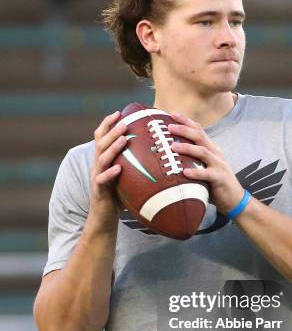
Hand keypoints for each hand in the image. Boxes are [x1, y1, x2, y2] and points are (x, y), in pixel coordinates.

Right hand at [88, 111, 126, 232]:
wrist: (104, 218)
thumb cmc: (118, 196)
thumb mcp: (126, 177)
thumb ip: (134, 165)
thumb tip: (157, 154)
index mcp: (103, 160)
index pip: (101, 137)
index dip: (108, 124)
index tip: (119, 112)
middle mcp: (97, 165)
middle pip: (101, 143)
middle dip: (112, 130)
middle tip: (125, 122)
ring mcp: (97, 177)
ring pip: (102, 158)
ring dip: (113, 147)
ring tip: (124, 138)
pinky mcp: (98, 190)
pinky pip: (102, 179)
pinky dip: (110, 172)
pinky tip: (118, 168)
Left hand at [168, 112, 243, 214]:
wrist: (234, 198)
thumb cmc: (214, 182)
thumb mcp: (203, 165)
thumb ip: (191, 158)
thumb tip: (168, 152)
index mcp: (210, 147)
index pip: (198, 130)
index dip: (186, 121)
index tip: (171, 114)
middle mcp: (215, 152)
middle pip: (200, 136)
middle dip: (184, 130)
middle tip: (169, 127)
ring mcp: (218, 165)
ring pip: (203, 152)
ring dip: (187, 148)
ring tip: (173, 147)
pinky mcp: (219, 178)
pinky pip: (207, 174)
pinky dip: (196, 172)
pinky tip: (185, 172)